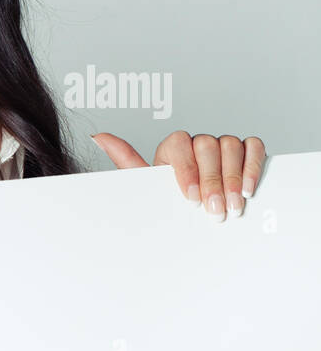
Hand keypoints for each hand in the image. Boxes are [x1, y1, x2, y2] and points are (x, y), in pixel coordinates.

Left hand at [90, 131, 265, 222]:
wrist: (194, 214)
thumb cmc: (169, 199)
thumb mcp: (148, 184)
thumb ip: (126, 160)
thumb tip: (97, 136)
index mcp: (173, 147)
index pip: (180, 144)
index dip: (187, 170)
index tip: (191, 199)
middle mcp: (199, 142)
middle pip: (209, 146)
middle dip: (212, 181)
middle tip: (214, 210)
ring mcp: (223, 144)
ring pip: (231, 145)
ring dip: (233, 178)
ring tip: (232, 205)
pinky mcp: (246, 150)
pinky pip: (254, 146)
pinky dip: (253, 166)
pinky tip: (248, 189)